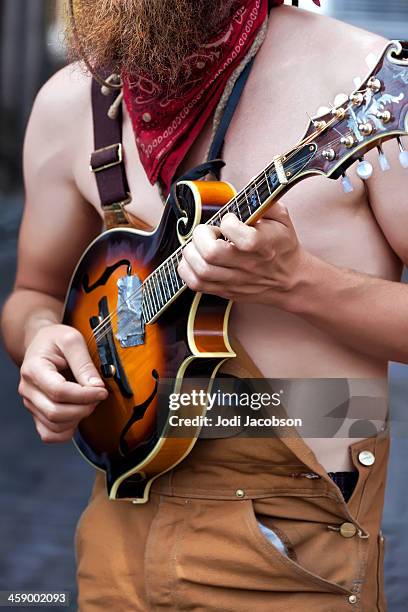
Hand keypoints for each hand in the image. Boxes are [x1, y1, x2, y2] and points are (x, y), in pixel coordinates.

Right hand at [18, 324, 107, 442]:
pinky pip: (49, 434)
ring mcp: (31, 404)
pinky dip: (67, 431)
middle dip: (84, 408)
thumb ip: (84, 364)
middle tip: (98, 396)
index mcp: (33, 368)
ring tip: (89, 402)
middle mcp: (28, 389)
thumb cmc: (56, 340)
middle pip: (56, 412)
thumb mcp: (72, 340)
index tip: (102, 391)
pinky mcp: (36, 413)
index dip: (84, 395)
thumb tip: (96, 387)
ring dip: (78, 418)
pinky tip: (78, 415)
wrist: (41, 344)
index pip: (59, 391)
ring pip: (54, 426)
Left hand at [178, 202, 309, 304]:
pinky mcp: (224, 291)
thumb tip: (251, 183)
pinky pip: (196, 284)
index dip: (227, 222)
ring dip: (191, 252)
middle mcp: (248, 266)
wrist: (289, 281)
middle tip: (207, 232)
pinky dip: (186, 270)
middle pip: (212, 253)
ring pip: (201, 270)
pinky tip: (194, 259)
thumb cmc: (282, 247)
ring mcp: (234, 281)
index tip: (229, 219)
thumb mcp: (282, 220)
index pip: (240, 235)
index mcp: (263, 246)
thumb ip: (266, 200)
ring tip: (199, 245)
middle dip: (201, 236)